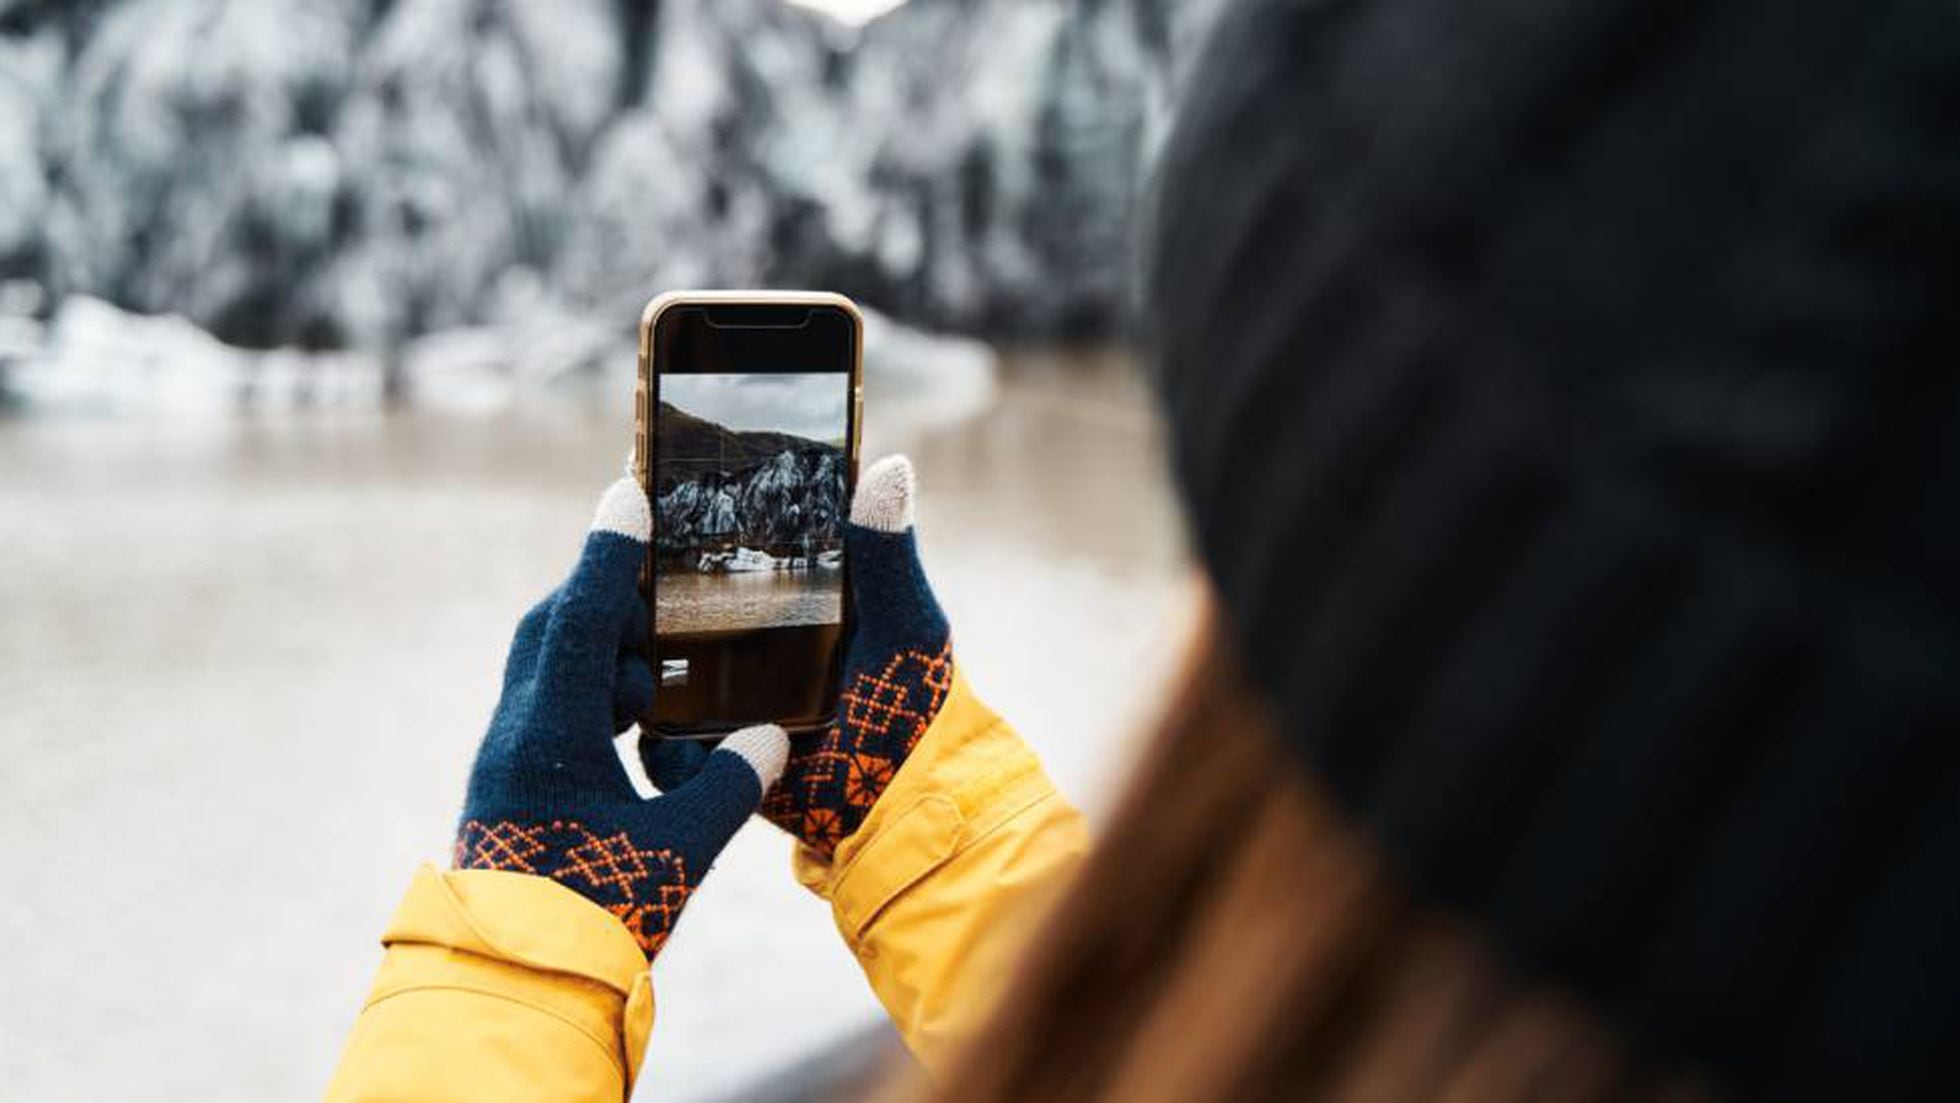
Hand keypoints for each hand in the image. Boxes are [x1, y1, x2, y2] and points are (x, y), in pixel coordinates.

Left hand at [456, 478, 788, 958]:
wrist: (517, 989)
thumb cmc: (594, 919)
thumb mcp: (679, 850)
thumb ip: (731, 787)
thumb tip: (773, 739)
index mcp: (548, 735)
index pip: (578, 618)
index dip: (609, 553)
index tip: (629, 491)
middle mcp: (517, 735)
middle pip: (550, 631)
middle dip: (603, 598)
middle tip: (661, 592)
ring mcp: (508, 761)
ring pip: (547, 671)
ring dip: (599, 651)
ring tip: (658, 666)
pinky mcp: (513, 788)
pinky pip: (550, 709)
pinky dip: (592, 693)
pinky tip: (636, 719)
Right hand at [643, 454, 953, 857]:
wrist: (908, 806)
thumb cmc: (914, 705)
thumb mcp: (902, 624)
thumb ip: (885, 554)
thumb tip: (890, 465)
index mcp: (781, 604)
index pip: (711, 553)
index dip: (675, 523)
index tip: (640, 479)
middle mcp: (739, 648)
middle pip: (661, 610)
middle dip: (631, 595)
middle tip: (612, 570)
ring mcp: (717, 703)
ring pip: (644, 672)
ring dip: (627, 661)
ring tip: (628, 649)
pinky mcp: (708, 759)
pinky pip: (659, 746)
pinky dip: (653, 739)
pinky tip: (662, 729)